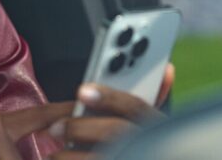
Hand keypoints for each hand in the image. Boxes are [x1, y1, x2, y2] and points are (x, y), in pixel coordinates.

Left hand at [50, 63, 174, 159]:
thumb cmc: (140, 147)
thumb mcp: (153, 127)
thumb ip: (153, 98)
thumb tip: (166, 69)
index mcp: (155, 127)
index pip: (137, 107)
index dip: (110, 97)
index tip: (83, 91)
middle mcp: (146, 146)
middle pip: (114, 132)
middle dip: (81, 127)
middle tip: (56, 127)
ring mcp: (130, 158)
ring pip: (98, 155)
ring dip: (70, 154)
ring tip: (55, 152)